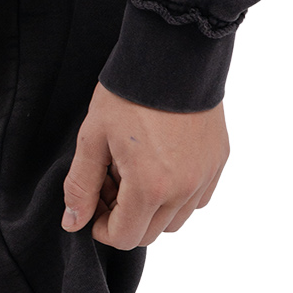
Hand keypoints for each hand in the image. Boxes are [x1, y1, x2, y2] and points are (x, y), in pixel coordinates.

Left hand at [62, 85, 229, 249]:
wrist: (172, 55)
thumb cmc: (128, 94)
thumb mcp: (93, 138)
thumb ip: (81, 186)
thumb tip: (73, 222)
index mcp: (149, 187)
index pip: (125, 238)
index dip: (102, 228)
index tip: (94, 205)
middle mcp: (183, 190)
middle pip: (150, 234)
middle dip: (124, 218)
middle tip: (111, 183)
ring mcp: (205, 176)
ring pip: (175, 220)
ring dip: (151, 209)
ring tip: (135, 172)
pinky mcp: (218, 161)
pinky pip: (198, 199)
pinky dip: (178, 195)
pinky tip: (160, 166)